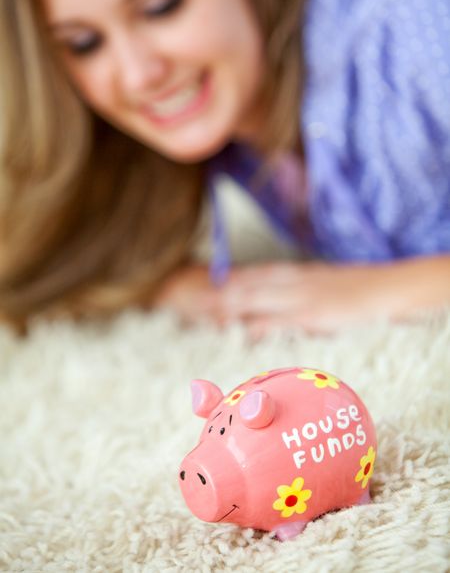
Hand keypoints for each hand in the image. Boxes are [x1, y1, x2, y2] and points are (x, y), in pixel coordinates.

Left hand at [153, 258, 449, 337]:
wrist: (381, 288)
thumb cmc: (344, 291)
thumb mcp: (308, 286)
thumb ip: (279, 296)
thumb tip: (251, 317)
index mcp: (282, 275)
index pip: (237, 277)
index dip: (208, 285)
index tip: (181, 290)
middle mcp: (283, 282)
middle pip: (235, 287)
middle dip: (205, 295)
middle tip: (173, 301)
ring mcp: (296, 296)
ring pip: (250, 299)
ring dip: (221, 306)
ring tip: (193, 313)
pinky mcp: (311, 313)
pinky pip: (280, 319)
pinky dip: (259, 324)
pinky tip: (242, 331)